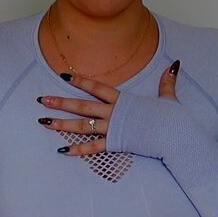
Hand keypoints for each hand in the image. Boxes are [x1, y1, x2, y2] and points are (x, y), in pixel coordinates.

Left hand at [39, 59, 179, 155]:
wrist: (174, 136)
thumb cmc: (172, 118)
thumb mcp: (168, 98)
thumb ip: (166, 82)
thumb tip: (174, 65)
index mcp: (123, 100)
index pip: (97, 87)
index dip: (80, 81)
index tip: (63, 75)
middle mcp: (113, 112)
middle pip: (82, 106)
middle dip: (61, 102)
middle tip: (42, 99)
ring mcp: (113, 128)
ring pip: (82, 126)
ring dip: (62, 124)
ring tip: (44, 122)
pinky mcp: (115, 144)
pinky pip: (93, 148)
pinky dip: (78, 150)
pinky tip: (63, 151)